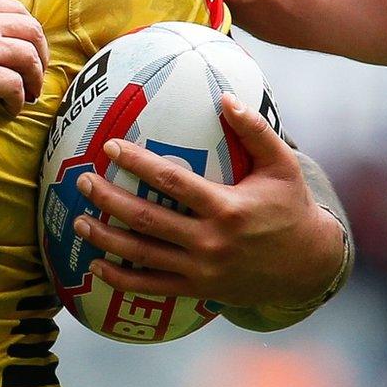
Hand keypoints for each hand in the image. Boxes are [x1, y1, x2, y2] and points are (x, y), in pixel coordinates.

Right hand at [0, 0, 48, 115]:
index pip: (13, 8)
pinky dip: (18, 99)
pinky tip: (12, 109)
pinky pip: (14, 88)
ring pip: (30, 59)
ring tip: (31, 93)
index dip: (25, 25)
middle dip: (41, 50)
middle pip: (32, 31)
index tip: (24, 39)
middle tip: (37, 67)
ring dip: (36, 77)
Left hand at [73, 94, 343, 308]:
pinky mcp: (198, 290)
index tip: (110, 147)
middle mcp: (210, 241)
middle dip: (110, 200)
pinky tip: (96, 266)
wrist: (308, 266)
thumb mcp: (282, 166)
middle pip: (147, 219)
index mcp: (227, 208)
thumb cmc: (291, 208)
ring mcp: (201, 270)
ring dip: (106, 239)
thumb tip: (225, 96)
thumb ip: (255, 130)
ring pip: (142, 255)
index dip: (138, 164)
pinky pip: (151, 287)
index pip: (172, 182)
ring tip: (78, 221)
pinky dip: (121, 279)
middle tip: (83, 181)